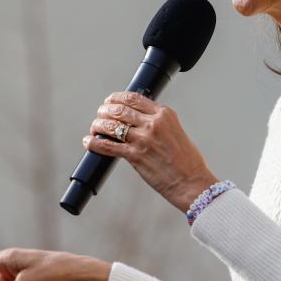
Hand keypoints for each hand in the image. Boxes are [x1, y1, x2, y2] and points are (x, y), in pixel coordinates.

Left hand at [84, 92, 218, 211]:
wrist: (191, 182)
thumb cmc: (187, 161)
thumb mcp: (176, 131)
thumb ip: (159, 123)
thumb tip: (137, 120)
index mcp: (165, 114)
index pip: (133, 98)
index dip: (116, 98)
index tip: (109, 101)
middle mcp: (153, 123)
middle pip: (119, 109)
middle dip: (104, 111)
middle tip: (100, 116)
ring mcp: (143, 139)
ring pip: (110, 125)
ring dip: (97, 125)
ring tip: (94, 129)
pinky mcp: (135, 156)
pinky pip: (107, 146)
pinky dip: (94, 143)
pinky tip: (89, 142)